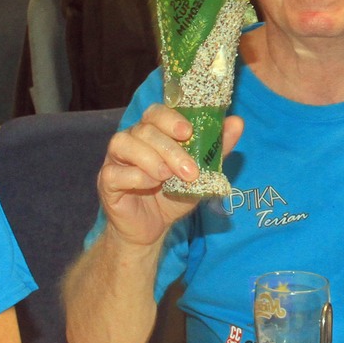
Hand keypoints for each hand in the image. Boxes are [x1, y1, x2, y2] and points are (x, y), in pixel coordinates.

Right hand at [96, 103, 243, 247]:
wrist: (152, 230)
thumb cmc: (172, 197)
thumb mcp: (201, 175)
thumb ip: (216, 150)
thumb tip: (237, 123)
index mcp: (152, 134)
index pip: (156, 113)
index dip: (170, 118)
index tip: (188, 132)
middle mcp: (131, 141)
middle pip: (144, 130)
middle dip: (170, 149)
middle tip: (189, 171)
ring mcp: (115, 160)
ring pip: (124, 143)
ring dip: (151, 159)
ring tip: (167, 177)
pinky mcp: (107, 181)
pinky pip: (114, 171)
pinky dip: (135, 176)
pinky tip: (151, 185)